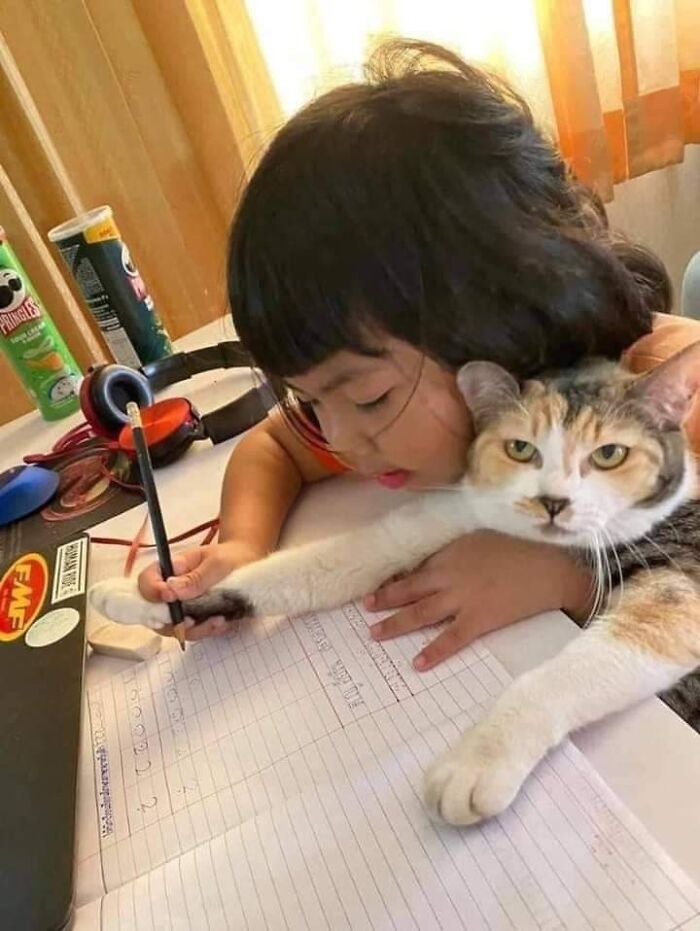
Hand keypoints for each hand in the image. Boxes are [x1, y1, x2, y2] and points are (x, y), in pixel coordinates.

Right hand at [137, 540, 262, 641]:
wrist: (246, 565)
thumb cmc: (228, 557)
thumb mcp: (216, 563)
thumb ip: (196, 577)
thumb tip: (170, 590)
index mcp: (170, 570)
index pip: (146, 582)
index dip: (151, 593)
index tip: (169, 598)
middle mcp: (170, 592)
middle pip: (154, 613)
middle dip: (174, 621)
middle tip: (193, 621)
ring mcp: (180, 608)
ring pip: (174, 628)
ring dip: (195, 630)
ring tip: (219, 620)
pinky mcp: (194, 620)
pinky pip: (193, 633)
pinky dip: (207, 631)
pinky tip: (222, 622)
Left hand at [364, 531, 591, 670]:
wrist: (551, 567)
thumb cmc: (522, 548)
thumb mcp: (483, 539)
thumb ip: (459, 551)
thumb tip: (439, 562)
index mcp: (451, 553)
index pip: (417, 568)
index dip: (397, 579)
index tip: (379, 586)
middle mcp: (449, 575)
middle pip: (409, 589)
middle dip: (385, 599)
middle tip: (364, 608)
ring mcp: (462, 599)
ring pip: (420, 613)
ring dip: (395, 624)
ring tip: (374, 634)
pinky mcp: (479, 619)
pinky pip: (451, 639)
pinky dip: (433, 652)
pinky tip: (417, 664)